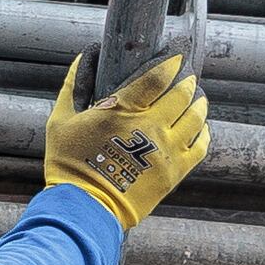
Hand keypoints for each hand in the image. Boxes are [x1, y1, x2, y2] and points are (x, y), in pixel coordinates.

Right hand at [44, 45, 209, 230]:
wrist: (85, 208)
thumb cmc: (69, 164)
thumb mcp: (61, 121)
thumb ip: (73, 86)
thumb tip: (85, 57)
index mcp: (123, 111)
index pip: (157, 78)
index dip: (170, 64)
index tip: (176, 58)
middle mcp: (150, 127)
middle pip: (181, 94)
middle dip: (187, 82)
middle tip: (187, 78)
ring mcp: (166, 150)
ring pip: (195, 118)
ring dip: (198, 104)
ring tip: (197, 100)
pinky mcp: (174, 172)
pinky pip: (200, 146)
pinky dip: (203, 132)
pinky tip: (199, 128)